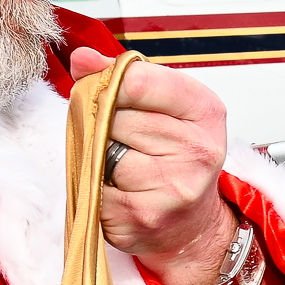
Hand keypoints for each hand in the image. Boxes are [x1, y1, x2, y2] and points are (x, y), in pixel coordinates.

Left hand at [90, 57, 242, 284]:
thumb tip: (80, 58)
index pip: (137, 81)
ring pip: (102, 153)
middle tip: (123, 138)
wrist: (192, 226)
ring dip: (100, 157)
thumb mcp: (164, 107)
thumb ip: (122, 77)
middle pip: (115, 118)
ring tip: (123, 165)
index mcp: (204, 111)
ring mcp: (171, 188)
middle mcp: (196, 150)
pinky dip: (97, 188)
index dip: (110, 85)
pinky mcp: (142, 217)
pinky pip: (95, 188)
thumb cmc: (175, 158)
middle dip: (106, 124)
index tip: (108, 92)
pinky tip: (118, 191)